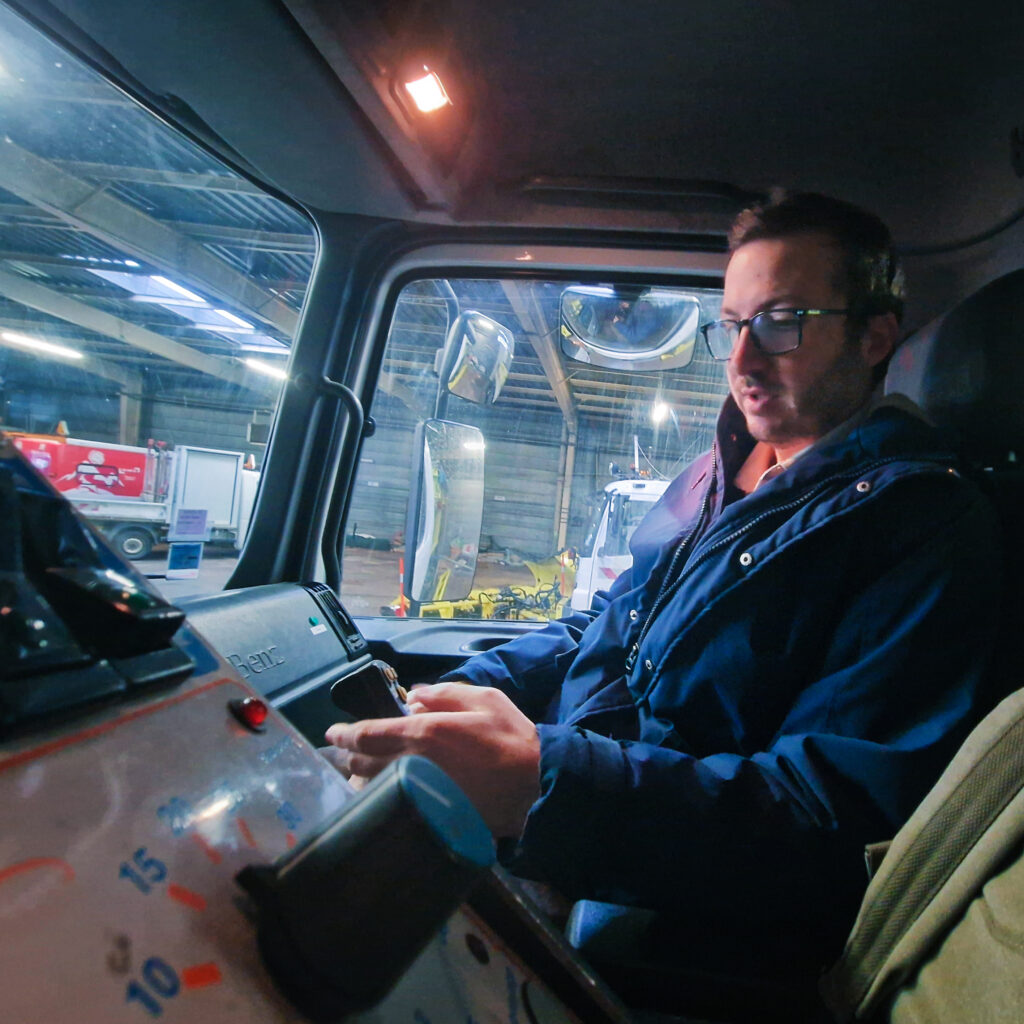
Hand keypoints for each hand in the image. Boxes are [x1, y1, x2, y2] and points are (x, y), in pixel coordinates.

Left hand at [324, 683, 540, 837]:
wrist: (538, 785)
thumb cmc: (511, 738)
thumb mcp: (485, 699)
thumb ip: (446, 693)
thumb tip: (415, 696)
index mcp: (424, 733)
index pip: (370, 734)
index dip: (345, 734)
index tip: (332, 734)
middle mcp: (414, 765)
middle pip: (364, 764)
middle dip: (351, 756)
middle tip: (347, 751)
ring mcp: (420, 794)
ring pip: (375, 788)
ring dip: (363, 778)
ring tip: (360, 771)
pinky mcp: (430, 815)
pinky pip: (394, 806)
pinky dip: (383, 797)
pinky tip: (385, 793)